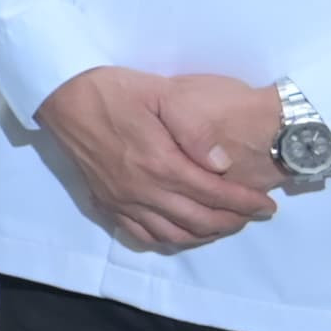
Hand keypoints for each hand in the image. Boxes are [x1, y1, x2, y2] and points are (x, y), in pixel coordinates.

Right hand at [32, 65, 280, 251]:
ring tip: (224, 225)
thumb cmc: (115, 90)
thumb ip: (195, 129)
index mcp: (161, 164)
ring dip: (205, 235)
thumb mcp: (162, 94)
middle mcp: (143, 191)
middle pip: (198, 220)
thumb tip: (222, 163)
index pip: (214, 194)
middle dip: (232, 221)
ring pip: (173, 234)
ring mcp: (123, 202)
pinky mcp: (107, 204)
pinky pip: (142, 235)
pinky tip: (182, 233)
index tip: (266, 205)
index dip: (245, 202)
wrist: (64, 97)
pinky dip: (168, 240)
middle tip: (253, 215)